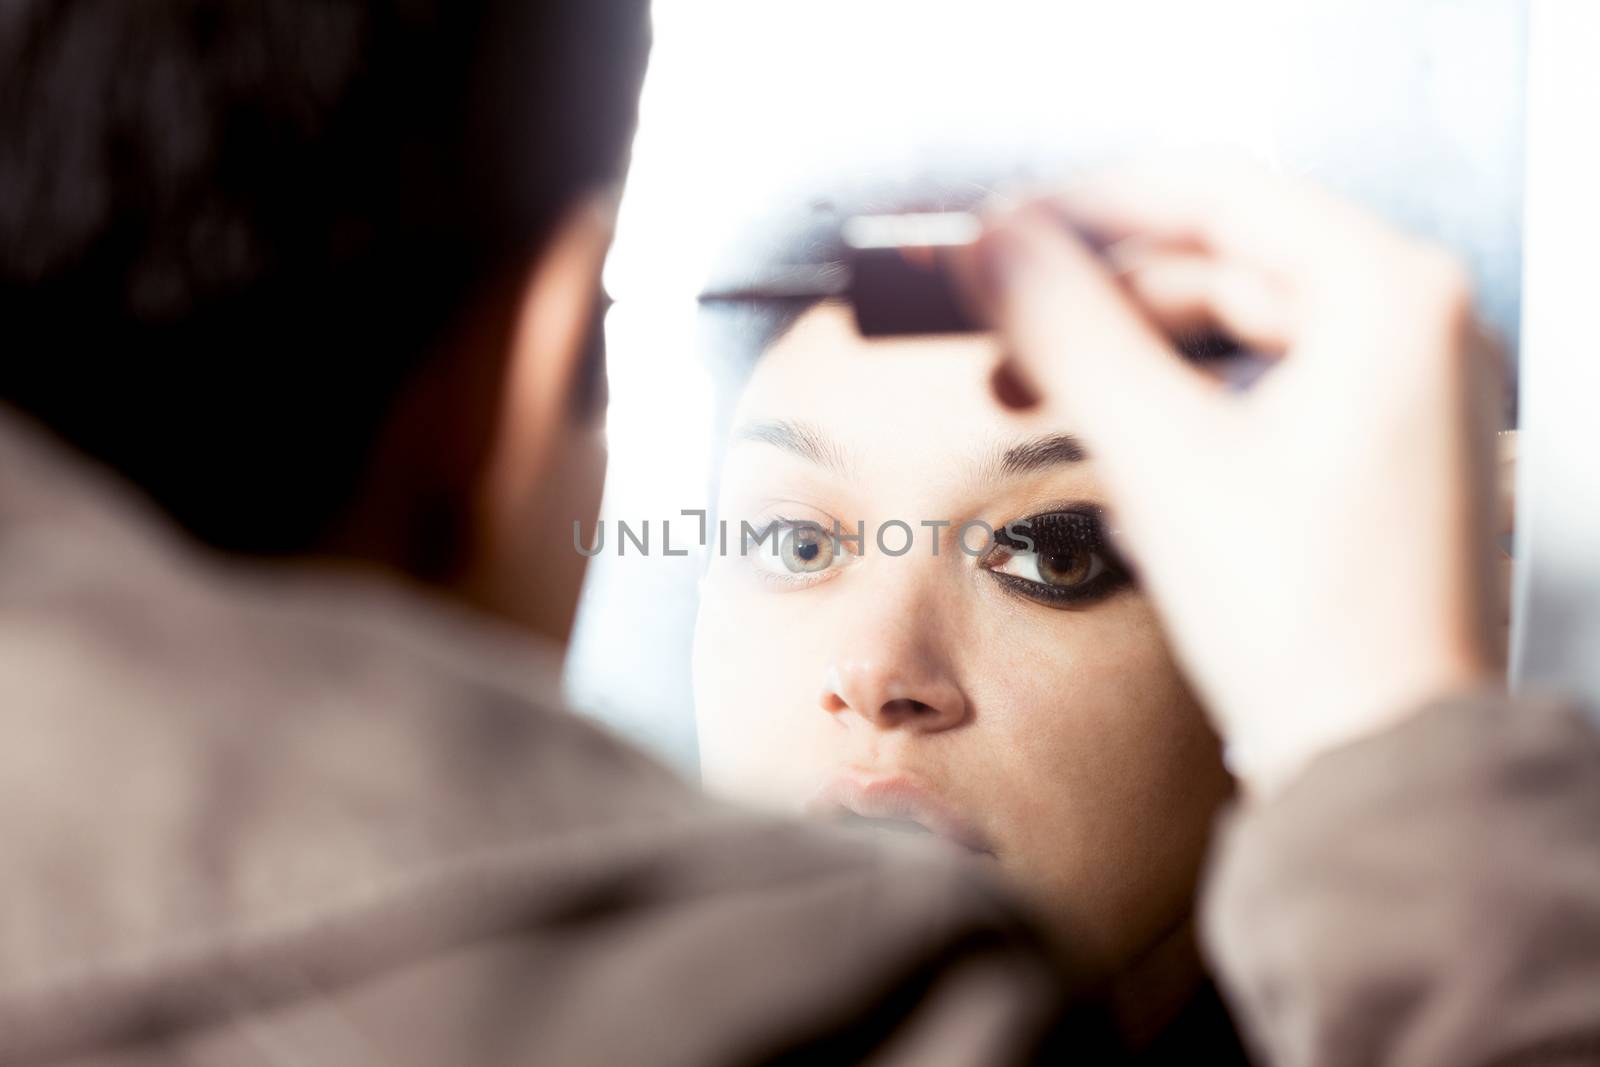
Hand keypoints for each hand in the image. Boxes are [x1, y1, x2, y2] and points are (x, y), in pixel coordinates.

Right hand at [978, 156, 1505, 795]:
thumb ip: (1066, 330)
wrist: (1376, 758)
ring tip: (1034, 392)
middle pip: (1220, 263)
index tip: (1003, 228)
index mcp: (1390, 297)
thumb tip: (993, 249)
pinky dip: (1177, 402)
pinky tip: (1113, 443)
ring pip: (1234, 329)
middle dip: (1097, 298)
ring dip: (1126, 353)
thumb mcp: (1160, 454)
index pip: (1214, 192)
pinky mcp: (1379, 451)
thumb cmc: (1308, 623)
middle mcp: (1415, 328)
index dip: (1088, 204)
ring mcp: (1404, 391)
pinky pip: (1260, 387)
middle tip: (1000, 329)